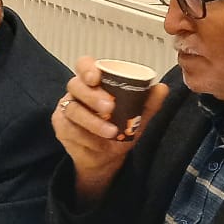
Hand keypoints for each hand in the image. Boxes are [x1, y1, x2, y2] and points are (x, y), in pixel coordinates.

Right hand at [53, 55, 168, 201]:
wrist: (105, 159)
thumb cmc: (118, 131)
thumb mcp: (137, 118)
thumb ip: (148, 103)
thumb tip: (161, 88)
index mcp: (94, 82)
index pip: (84, 65)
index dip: (87, 68)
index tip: (96, 77)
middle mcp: (77, 92)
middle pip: (75, 85)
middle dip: (92, 96)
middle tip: (110, 107)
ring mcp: (66, 109)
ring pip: (73, 109)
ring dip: (93, 121)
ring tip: (111, 132)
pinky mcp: (61, 127)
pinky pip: (70, 129)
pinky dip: (87, 137)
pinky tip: (98, 143)